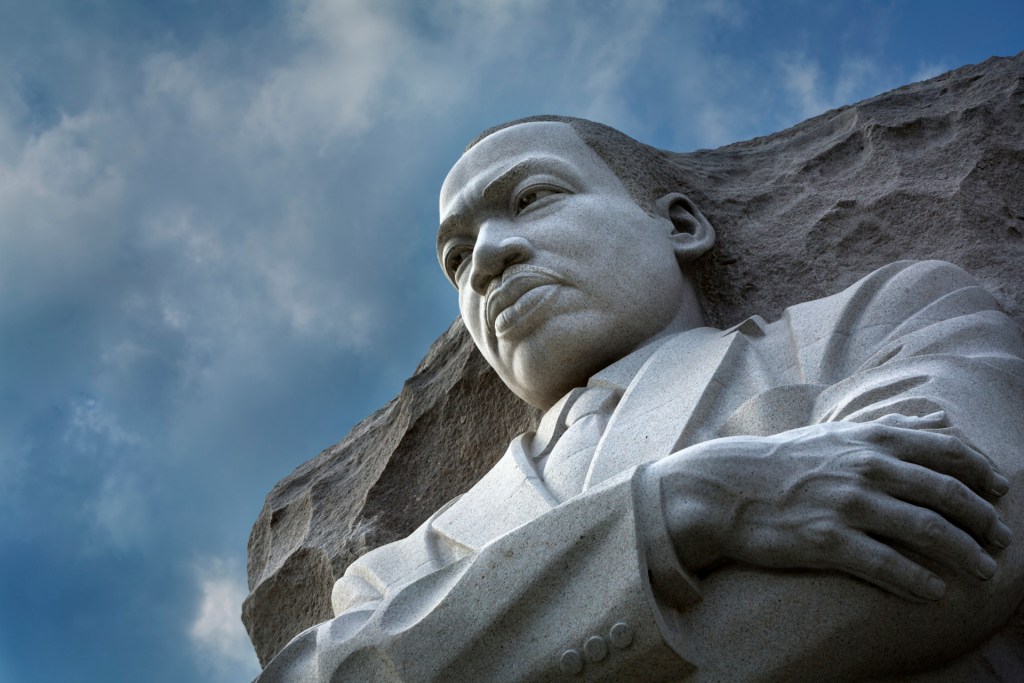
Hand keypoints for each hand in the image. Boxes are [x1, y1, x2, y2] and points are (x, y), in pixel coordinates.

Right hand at [646, 412, 1011, 601]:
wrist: (725, 490)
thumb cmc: (783, 462)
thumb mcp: (835, 434)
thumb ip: (890, 427)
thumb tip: (939, 419)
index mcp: (869, 439)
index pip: (946, 451)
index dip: (982, 472)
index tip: (1001, 492)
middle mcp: (864, 468)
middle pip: (946, 493)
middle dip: (983, 520)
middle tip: (1001, 540)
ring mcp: (846, 504)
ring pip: (926, 530)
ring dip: (964, 554)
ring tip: (982, 572)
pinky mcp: (826, 541)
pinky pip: (885, 564)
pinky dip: (917, 580)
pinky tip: (935, 592)